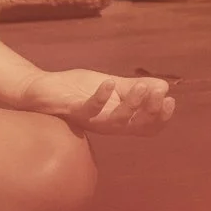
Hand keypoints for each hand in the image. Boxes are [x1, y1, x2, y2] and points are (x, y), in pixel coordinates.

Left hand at [18, 68, 174, 136]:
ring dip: (131, 105)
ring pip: (117, 121)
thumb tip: (165, 86)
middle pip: (137, 127)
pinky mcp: (73, 110)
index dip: (161, 117)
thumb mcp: (111, 86)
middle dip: (151, 111)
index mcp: (119, 118)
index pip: (147, 126)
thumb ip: (134, 88)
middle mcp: (107, 124)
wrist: (40, 89)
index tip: (171, 100)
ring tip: (140, 87)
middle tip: (160, 94)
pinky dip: (100, 96)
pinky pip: (89, 108)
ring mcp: (90, 119)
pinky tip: (109, 82)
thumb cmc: (75, 90)